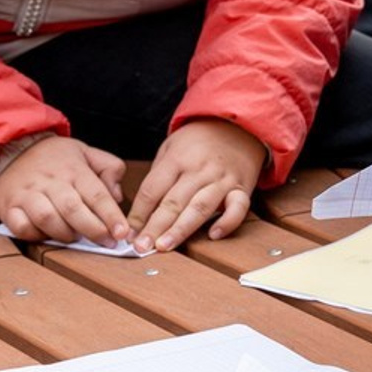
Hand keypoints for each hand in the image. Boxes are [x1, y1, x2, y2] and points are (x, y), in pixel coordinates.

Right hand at [0, 135, 127, 244]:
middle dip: (93, 229)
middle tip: (107, 242)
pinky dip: (35, 236)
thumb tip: (117, 196)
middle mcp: (51, 181)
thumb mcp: (86, 152)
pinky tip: (46, 235)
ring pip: (47, 219)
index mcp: (74, 169)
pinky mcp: (9, 207)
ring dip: (64, 234)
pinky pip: (21, 227)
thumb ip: (109, 168)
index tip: (122, 232)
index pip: (97, 194)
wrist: (11, 150)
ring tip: (76, 237)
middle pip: (73, 209)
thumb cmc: (53, 157)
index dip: (111, 216)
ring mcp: (28, 194)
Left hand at [127, 118, 266, 252]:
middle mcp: (199, 170)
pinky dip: (228, 222)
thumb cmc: (199, 140)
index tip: (129, 233)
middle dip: (154, 227)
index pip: (152, 189)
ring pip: (200, 208)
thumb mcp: (171, 147)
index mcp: (178, 159)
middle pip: (173, 202)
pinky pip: (238, 207)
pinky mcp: (242, 187)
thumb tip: (141, 212)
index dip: (138, 213)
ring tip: (164, 246)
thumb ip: (158, 176)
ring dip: (181, 229)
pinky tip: (214, 235)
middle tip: (140, 247)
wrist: (237, 124)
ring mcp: (222, 179)